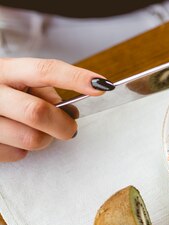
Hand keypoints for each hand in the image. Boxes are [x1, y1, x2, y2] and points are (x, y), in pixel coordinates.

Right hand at [0, 58, 114, 161]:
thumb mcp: (17, 81)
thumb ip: (45, 92)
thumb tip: (73, 110)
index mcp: (4, 70)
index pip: (45, 70)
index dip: (76, 78)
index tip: (102, 86)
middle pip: (38, 112)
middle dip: (63, 125)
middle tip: (71, 129)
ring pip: (30, 139)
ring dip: (44, 140)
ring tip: (38, 132)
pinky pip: (15, 154)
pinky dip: (22, 151)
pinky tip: (14, 140)